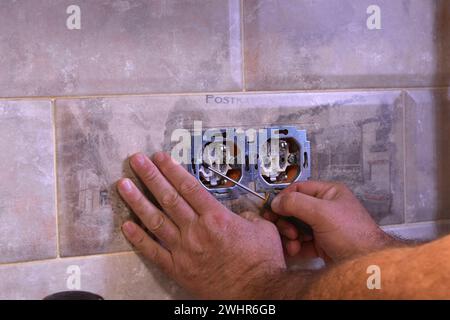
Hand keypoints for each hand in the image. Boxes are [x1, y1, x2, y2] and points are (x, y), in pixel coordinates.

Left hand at [117, 152, 285, 298]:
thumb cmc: (262, 262)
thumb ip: (247, 216)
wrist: (257, 293)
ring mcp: (184, 250)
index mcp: (216, 218)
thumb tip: (241, 214)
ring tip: (123, 185)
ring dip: (137, 201)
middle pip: (168, 198)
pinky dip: (138, 238)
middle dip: (150, 176)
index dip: (172, 170)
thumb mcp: (263, 229)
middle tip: (136, 161)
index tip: (159, 157)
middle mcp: (196, 230)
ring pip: (155, 221)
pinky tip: (126, 225)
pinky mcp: (178, 269)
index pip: (188, 187)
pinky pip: (153, 252)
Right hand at [265, 181, 397, 260]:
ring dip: (289, 235)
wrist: (366, 264)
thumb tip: (276, 201)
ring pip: (295, 226)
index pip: (298, 189)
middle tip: (285, 230)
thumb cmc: (354, 235)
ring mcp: (322, 226)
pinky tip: (295, 250)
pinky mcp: (320, 243)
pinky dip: (294, 246)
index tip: (273, 208)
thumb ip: (296, 203)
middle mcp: (325, 208)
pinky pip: (300, 241)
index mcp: (329, 193)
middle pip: (294, 209)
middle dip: (286, 220)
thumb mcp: (322, 213)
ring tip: (293, 243)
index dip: (284, 198)